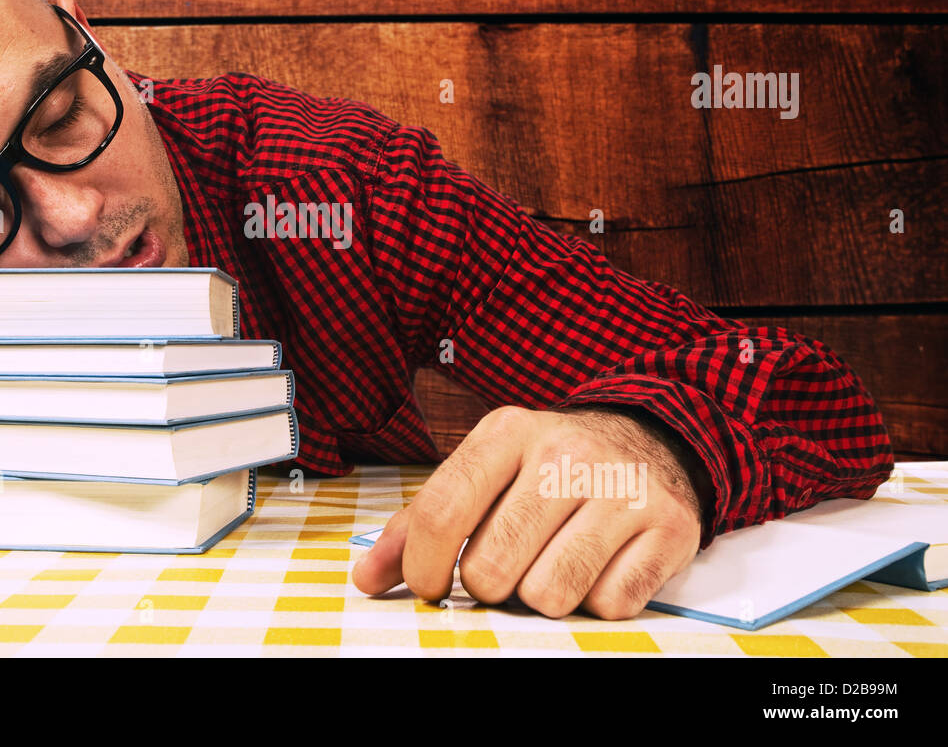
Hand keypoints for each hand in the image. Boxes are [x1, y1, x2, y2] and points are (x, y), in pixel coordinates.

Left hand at [351, 404, 709, 618]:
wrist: (651, 439)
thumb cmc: (548, 467)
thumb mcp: (484, 471)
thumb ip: (419, 522)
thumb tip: (367, 578)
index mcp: (508, 431)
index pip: (443, 510)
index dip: (422, 564)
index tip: (428, 582)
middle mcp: (566, 453)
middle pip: (492, 569)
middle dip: (488, 585)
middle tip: (505, 566)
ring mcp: (622, 489)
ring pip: (549, 595)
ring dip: (542, 596)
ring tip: (551, 562)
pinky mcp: (669, 528)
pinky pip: (609, 605)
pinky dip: (597, 600)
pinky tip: (598, 565)